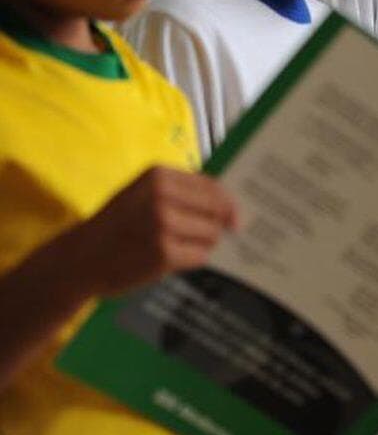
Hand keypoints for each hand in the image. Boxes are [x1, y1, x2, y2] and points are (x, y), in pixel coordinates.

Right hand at [73, 166, 238, 294]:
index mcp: (159, 175)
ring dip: (205, 243)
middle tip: (217, 234)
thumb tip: (231, 204)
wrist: (81, 258)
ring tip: (182, 245)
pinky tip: (176, 258)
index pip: (212, 186)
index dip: (229, 202)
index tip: (238, 213)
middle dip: (220, 224)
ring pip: (212, 234)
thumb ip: (182, 192)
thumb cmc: (119, 224)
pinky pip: (201, 255)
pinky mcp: (164, 253)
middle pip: (218, 210)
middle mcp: (161, 196)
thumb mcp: (143, 193)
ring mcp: (163, 224)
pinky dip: (195, 258)